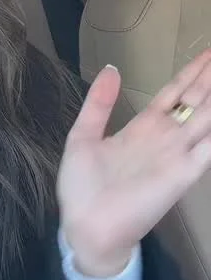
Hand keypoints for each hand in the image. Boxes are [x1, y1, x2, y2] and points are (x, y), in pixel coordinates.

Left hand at [57, 49, 210, 277]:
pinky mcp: (183, 174)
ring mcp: (177, 154)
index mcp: (143, 127)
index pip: (174, 93)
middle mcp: (165, 137)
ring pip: (206, 116)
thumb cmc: (82, 188)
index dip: (191, 73)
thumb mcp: (83, 137)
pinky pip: (208, 149)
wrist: (86, 227)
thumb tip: (111, 68)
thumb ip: (99, 103)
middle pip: (196, 99)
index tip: (208, 53)